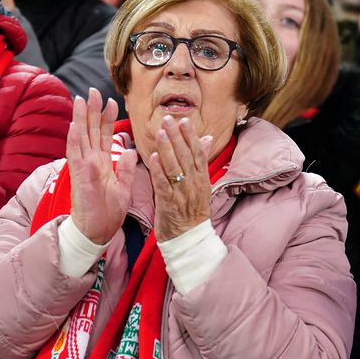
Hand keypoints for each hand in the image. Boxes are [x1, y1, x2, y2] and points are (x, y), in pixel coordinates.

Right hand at [66, 89, 136, 244]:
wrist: (97, 232)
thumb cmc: (108, 213)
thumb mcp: (124, 188)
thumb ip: (126, 169)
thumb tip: (133, 151)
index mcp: (102, 163)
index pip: (105, 136)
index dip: (108, 118)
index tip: (112, 101)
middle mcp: (91, 161)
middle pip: (92, 130)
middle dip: (93, 110)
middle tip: (93, 90)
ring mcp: (83, 167)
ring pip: (81, 136)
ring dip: (81, 118)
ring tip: (82, 99)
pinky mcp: (79, 176)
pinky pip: (75, 154)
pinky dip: (73, 139)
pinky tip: (73, 124)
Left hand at [148, 116, 213, 240]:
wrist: (189, 239)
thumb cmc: (192, 210)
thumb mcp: (201, 184)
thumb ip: (201, 160)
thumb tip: (206, 138)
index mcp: (201, 178)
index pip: (197, 152)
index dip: (190, 136)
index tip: (184, 120)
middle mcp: (193, 184)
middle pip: (186, 156)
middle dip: (177, 137)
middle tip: (168, 119)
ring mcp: (182, 194)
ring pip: (175, 168)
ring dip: (167, 149)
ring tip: (161, 133)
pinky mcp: (169, 204)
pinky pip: (163, 185)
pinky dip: (159, 171)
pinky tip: (153, 158)